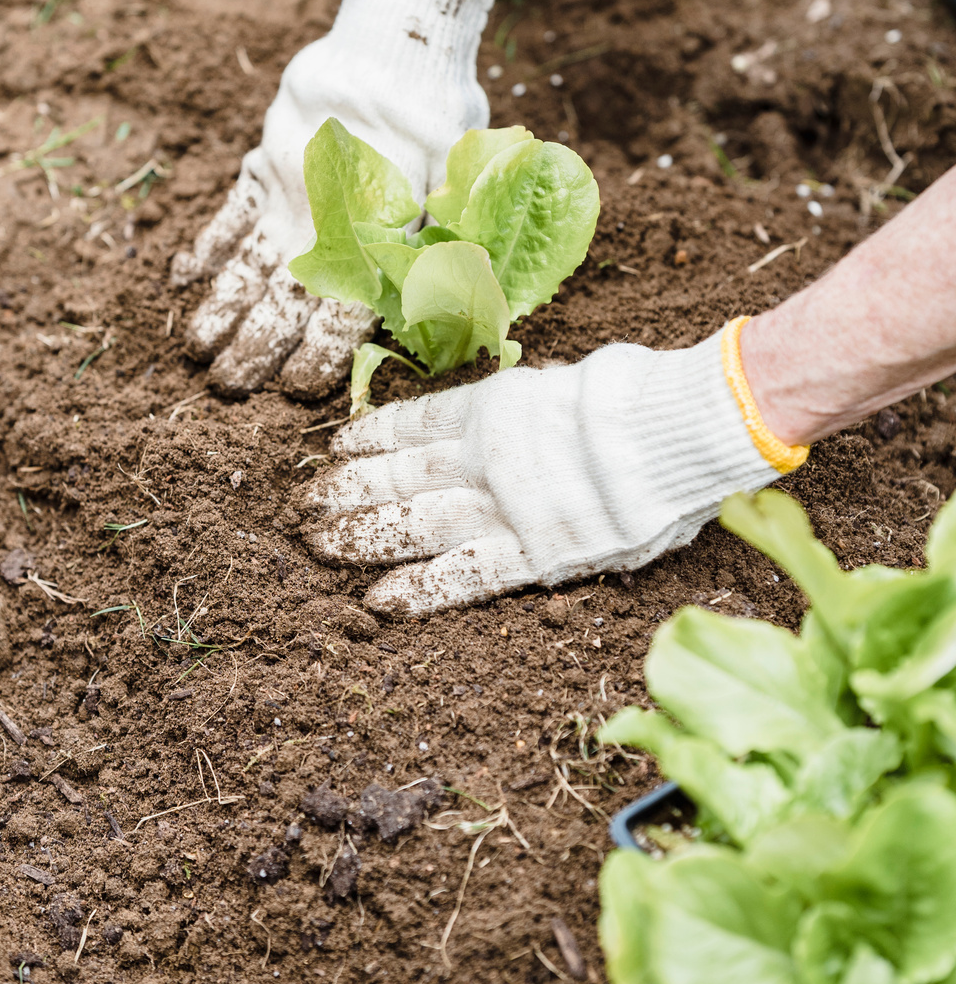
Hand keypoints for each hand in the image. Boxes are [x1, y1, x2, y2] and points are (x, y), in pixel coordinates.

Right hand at [171, 0, 494, 397]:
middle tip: (229, 390)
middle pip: (282, 301)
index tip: (297, 391)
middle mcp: (323, 221)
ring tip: (198, 351)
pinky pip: (227, 211)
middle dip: (254, 350)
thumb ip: (451, 246)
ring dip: (220, 310)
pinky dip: (205, 245)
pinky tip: (183, 278)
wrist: (394, 40)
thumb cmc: (440, 113)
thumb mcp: (463, 183)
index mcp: (375, 234)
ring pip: (245, 263)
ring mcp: (285, 191)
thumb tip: (466, 314)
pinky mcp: (263, 159)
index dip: (317, 358)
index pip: (342, 315)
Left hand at [301, 332, 781, 613]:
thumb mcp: (572, 381)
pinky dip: (419, 590)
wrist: (679, 428)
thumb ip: (533, 408)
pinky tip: (375, 602)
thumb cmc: (640, 398)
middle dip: (348, 490)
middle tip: (304, 506)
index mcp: (496, 407)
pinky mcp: (536, 553)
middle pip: (401, 476)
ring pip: (416, 523)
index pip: (415, 423)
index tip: (337, 447)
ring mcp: (507, 506)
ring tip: (319, 546)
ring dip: (364, 536)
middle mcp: (487, 455)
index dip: (371, 437)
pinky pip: (465, 575)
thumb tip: (516, 419)